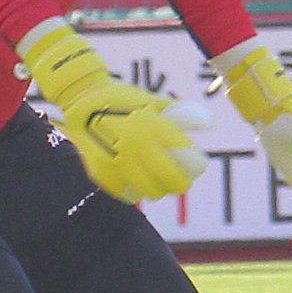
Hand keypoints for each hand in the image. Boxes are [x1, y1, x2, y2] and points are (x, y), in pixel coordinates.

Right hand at [18, 16, 200, 203]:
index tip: (198, 168)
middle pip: (167, 176)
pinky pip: (122, 191)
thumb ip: (179, 113)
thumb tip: (208, 124)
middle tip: (181, 185)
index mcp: (152, 123)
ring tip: (160, 189)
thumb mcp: (153, 100)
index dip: (195, 166)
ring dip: (157, 191)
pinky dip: (132, 193)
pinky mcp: (100, 169)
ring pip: (146, 188)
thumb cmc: (124, 99)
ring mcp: (117, 157)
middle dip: (178, 184)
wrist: (83, 98)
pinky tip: (137, 190)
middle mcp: (135, 141)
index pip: (182, 153)